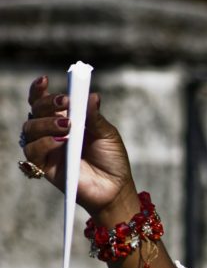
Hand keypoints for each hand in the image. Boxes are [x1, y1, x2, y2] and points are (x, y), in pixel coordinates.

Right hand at [22, 75, 137, 222]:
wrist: (115, 188)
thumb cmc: (112, 159)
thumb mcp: (107, 135)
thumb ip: (96, 117)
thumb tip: (91, 95)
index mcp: (64, 119)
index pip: (44, 101)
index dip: (39, 89)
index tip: (45, 79)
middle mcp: (51, 132)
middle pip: (34, 111)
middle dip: (46, 104)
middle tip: (65, 103)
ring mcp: (46, 149)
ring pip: (30, 129)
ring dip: (47, 123)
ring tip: (68, 126)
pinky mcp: (44, 166)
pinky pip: (33, 151)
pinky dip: (45, 143)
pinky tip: (61, 142)